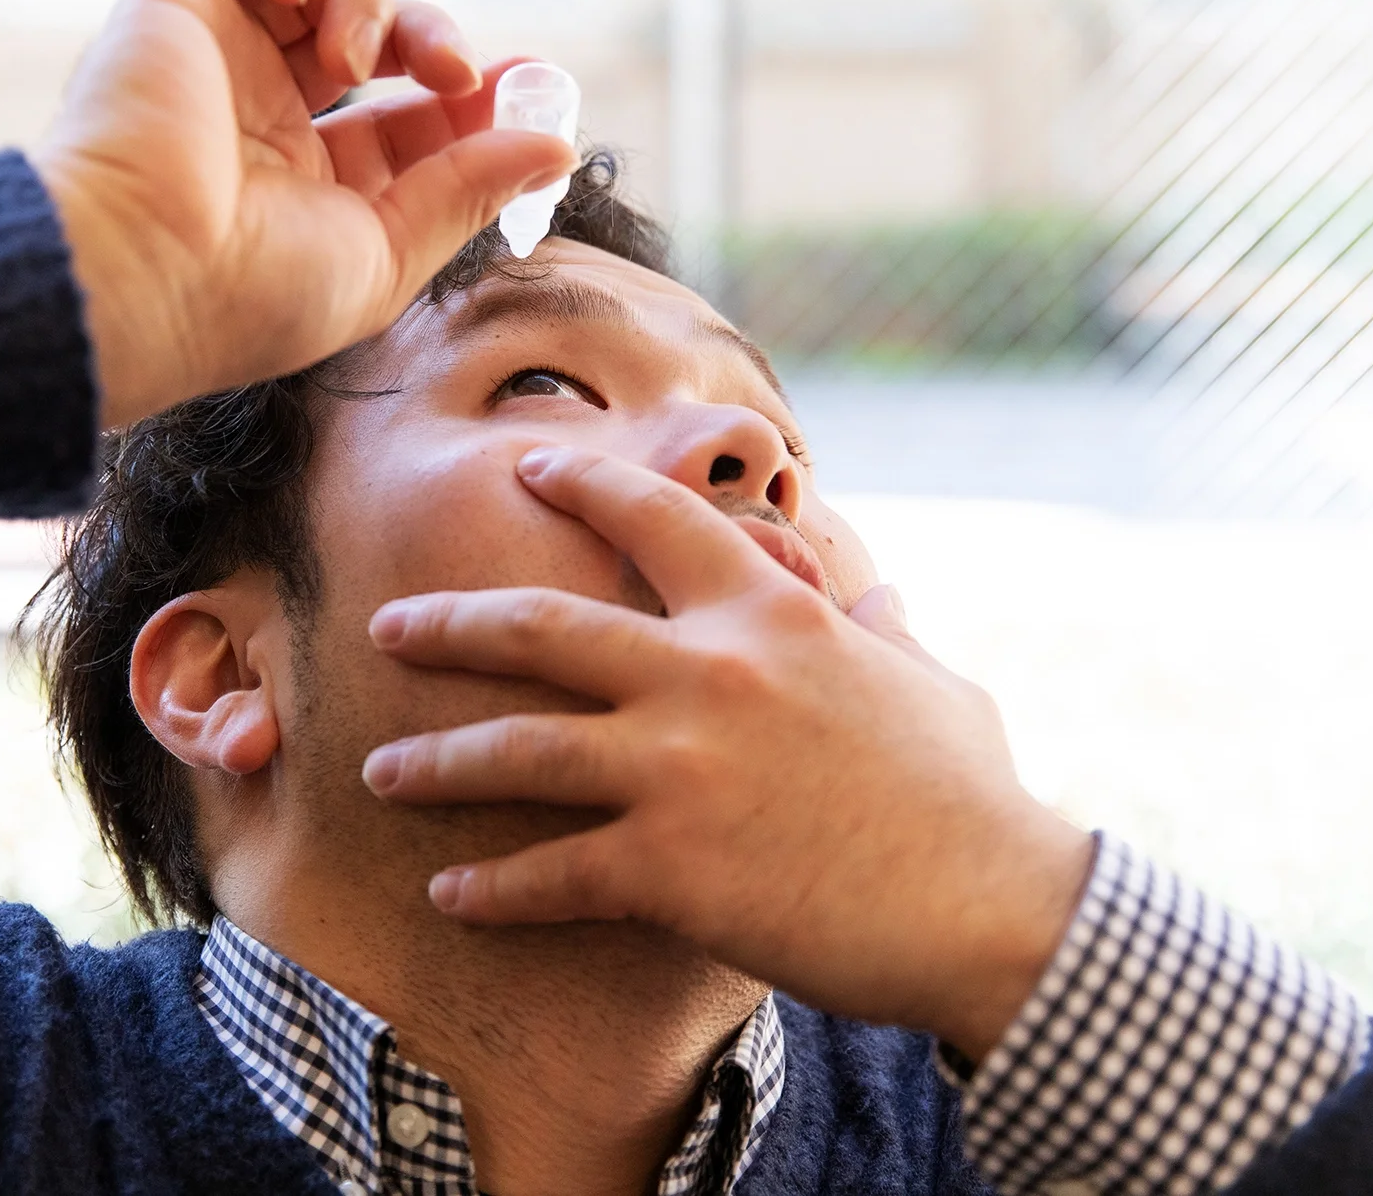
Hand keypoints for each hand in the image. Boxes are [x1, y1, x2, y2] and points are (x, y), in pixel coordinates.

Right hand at [32, 0, 575, 425]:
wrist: (143, 271)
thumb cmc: (253, 294)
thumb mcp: (389, 253)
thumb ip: (469, 190)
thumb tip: (554, 146)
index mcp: (306, 186)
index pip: (404, 119)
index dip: (466, 95)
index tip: (520, 87)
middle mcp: (261, 116)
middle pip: (373, 39)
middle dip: (429, 38)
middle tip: (454, 67)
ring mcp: (218, 55)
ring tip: (353, 53)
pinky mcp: (172, 0)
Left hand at [358, 447, 1097, 1059]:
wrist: (992, 907)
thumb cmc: (970, 798)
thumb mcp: (932, 686)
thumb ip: (882, 634)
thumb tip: (880, 599)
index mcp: (769, 614)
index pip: (655, 517)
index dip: (581, 482)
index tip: (528, 465)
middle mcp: (707, 674)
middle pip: (539, 626)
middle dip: (449, 624)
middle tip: (386, 625)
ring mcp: (678, 770)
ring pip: (515, 751)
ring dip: (435, 764)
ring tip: (380, 772)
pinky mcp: (667, 869)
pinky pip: (549, 874)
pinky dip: (491, 889)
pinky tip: (451, 896)